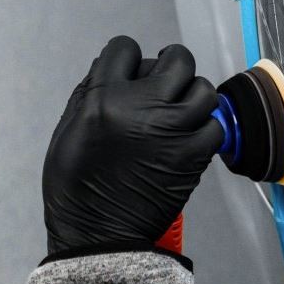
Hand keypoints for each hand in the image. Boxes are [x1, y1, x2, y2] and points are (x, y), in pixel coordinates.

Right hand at [42, 36, 222, 255]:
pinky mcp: (194, 155)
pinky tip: (190, 137)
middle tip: (168, 81)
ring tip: (182, 110)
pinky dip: (206, 129)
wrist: (98, 235)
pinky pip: (215, 126)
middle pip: (177, 60)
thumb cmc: (77, 187)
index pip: (125, 48)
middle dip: (172, 65)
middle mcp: (142, 107)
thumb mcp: (68, 130)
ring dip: (194, 96)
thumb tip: (113, 67)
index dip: (128, 58)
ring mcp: (173, 130)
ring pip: (203, 89)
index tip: (131, 71)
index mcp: (104, 97)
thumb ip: (91, 93)